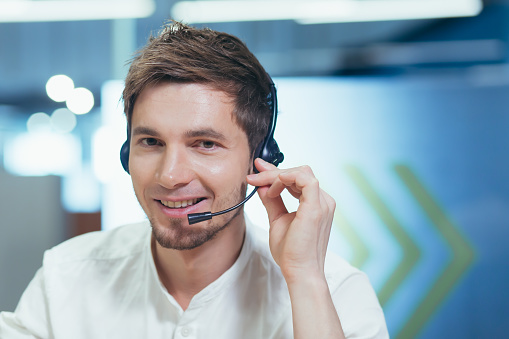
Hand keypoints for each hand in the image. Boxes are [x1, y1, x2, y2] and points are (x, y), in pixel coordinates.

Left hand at [246, 158, 335, 282]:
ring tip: (261, 186)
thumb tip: (262, 186)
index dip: (276, 172)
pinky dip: (287, 177)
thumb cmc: (291, 252)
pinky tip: (272, 186)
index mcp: (316, 204)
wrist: (300, 272)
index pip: (298, 178)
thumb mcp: (278, 220)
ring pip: (300, 172)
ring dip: (277, 175)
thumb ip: (272, 202)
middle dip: (273, 172)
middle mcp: (323, 201)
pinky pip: (305, 179)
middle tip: (252, 177)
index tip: (257, 170)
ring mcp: (323, 203)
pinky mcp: (316, 207)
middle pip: (299, 172)